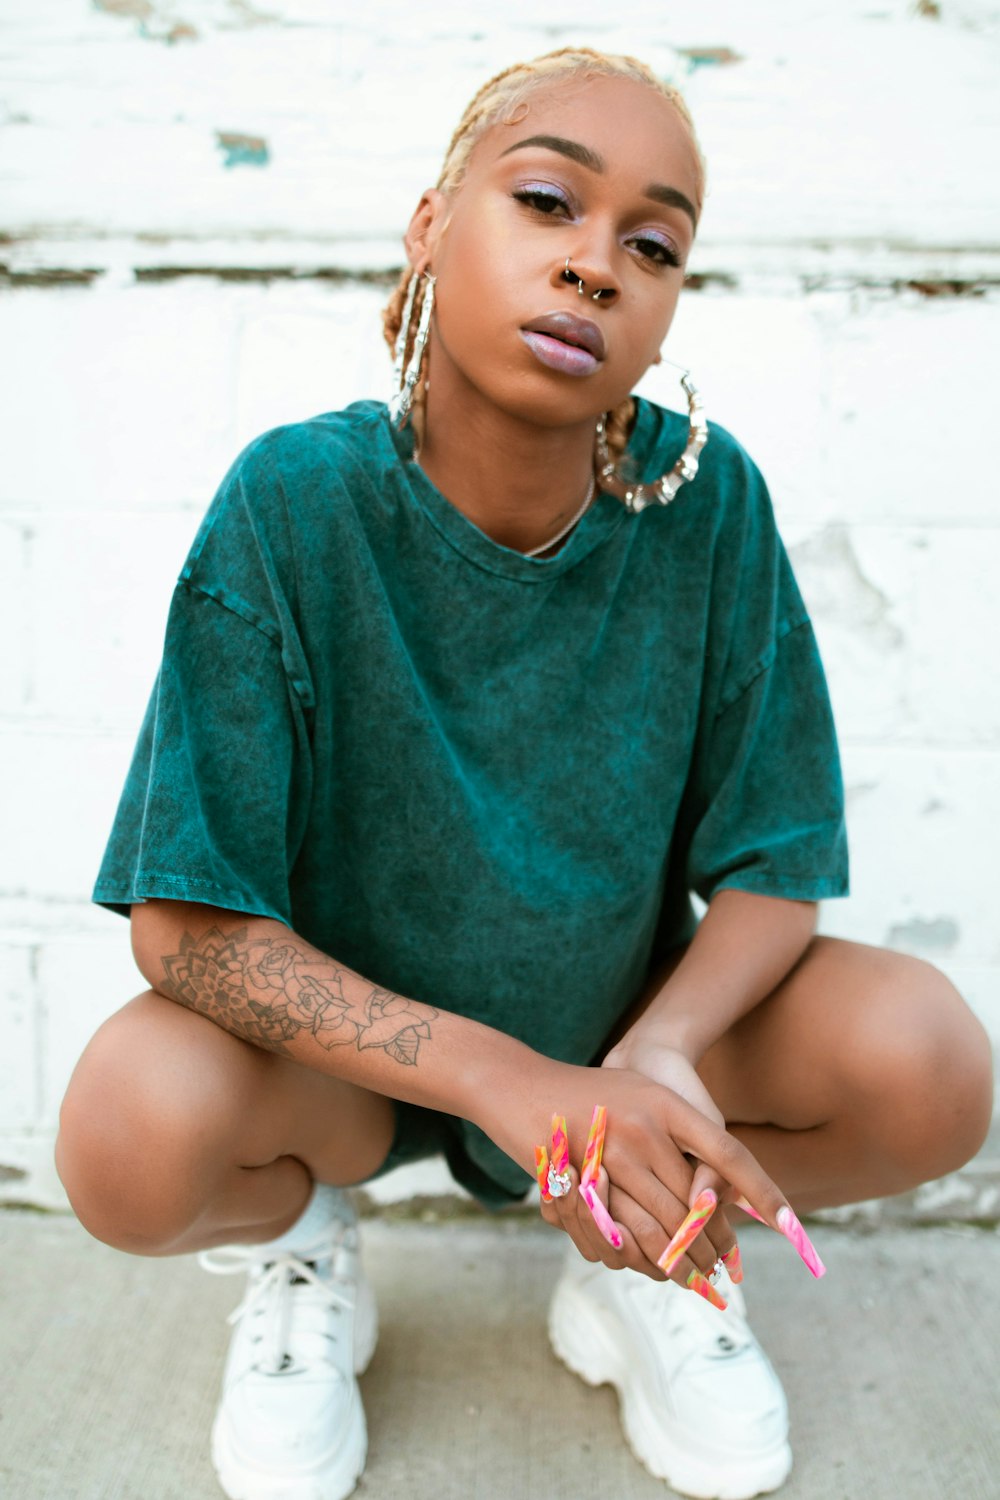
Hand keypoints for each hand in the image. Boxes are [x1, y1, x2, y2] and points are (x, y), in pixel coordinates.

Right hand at [483, 1055, 784, 1285]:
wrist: (516, 1083)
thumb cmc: (588, 1095)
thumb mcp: (642, 1101)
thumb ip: (681, 1145)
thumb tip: (718, 1202)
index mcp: (667, 1103)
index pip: (729, 1152)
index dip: (763, 1191)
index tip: (793, 1227)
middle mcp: (644, 1125)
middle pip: (693, 1205)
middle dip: (712, 1248)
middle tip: (725, 1274)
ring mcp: (609, 1151)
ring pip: (659, 1227)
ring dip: (678, 1262)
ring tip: (692, 1280)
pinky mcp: (577, 1179)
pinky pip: (618, 1234)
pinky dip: (635, 1257)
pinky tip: (644, 1264)